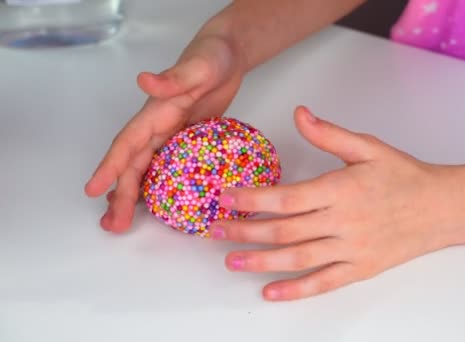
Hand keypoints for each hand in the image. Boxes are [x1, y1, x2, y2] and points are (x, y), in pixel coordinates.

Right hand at [85, 35, 245, 231]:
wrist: (227, 55)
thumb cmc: (212, 57)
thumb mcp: (198, 66)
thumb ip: (173, 77)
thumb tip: (144, 80)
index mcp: (155, 113)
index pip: (128, 144)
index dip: (110, 167)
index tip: (93, 190)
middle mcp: (157, 127)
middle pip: (134, 165)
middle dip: (121, 195)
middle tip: (112, 225)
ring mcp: (170, 136)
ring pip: (146, 170)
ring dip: (133, 196)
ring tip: (119, 223)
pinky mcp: (186, 141)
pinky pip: (168, 168)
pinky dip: (157, 186)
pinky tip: (152, 204)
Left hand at [210, 106, 464, 300]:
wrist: (443, 207)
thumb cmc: (405, 176)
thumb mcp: (369, 147)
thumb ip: (329, 134)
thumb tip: (299, 114)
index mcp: (342, 189)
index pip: (287, 197)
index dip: (252, 199)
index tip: (225, 198)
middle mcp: (344, 222)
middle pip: (284, 230)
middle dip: (245, 231)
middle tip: (215, 230)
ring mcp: (352, 249)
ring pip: (298, 258)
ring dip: (261, 261)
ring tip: (232, 260)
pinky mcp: (360, 268)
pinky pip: (323, 283)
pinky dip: (296, 290)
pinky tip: (270, 292)